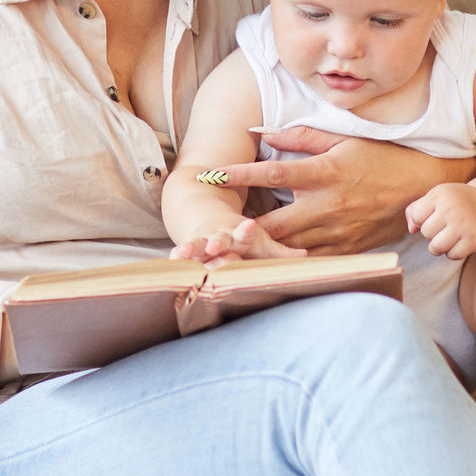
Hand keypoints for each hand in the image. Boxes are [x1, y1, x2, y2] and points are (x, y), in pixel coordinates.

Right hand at [171, 218, 305, 266]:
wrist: (209, 216)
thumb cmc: (242, 236)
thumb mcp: (262, 243)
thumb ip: (280, 253)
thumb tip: (306, 257)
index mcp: (242, 233)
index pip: (246, 232)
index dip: (245, 231)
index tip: (247, 227)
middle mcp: (223, 235)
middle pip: (220, 239)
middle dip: (218, 243)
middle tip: (214, 246)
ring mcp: (204, 241)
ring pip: (199, 243)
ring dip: (193, 247)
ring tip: (183, 251)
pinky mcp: (192, 248)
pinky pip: (185, 252)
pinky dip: (178, 256)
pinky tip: (169, 259)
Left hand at [212, 127, 475, 256]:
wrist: (425, 187)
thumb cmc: (382, 157)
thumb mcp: (344, 139)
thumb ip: (302, 136)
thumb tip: (263, 131)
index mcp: (325, 172)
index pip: (273, 172)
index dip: (239, 174)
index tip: (210, 175)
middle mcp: (328, 205)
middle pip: (273, 223)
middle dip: (240, 232)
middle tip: (209, 235)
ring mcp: (338, 232)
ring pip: (289, 248)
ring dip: (259, 252)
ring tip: (228, 254)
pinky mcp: (348, 249)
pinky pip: (312, 262)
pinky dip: (289, 264)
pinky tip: (266, 266)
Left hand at [406, 183, 475, 259]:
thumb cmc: (454, 202)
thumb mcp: (434, 197)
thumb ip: (414, 210)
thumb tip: (412, 230)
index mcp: (440, 195)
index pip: (416, 216)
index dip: (420, 220)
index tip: (431, 217)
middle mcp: (452, 209)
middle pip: (426, 232)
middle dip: (431, 233)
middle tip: (442, 227)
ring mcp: (464, 225)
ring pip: (436, 247)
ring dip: (439, 246)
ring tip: (446, 238)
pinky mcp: (474, 239)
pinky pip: (453, 256)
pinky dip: (453, 253)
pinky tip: (458, 242)